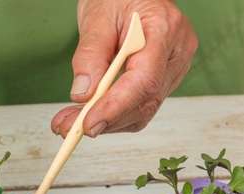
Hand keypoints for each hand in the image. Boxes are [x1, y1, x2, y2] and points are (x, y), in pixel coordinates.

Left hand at [52, 0, 197, 136]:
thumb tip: (83, 95)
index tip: (88, 124)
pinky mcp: (162, 80)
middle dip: (104, 120)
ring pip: (141, 111)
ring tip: (70, 123)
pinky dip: (112, 117)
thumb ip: (90, 55)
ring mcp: (172, 70)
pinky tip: (88, 116)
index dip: (115, 107)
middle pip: (144, 101)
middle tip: (68, 128)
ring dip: (104, 123)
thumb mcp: (97, 16)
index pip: (144, 80)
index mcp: (165, 30)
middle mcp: (176, 54)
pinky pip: (139, 107)